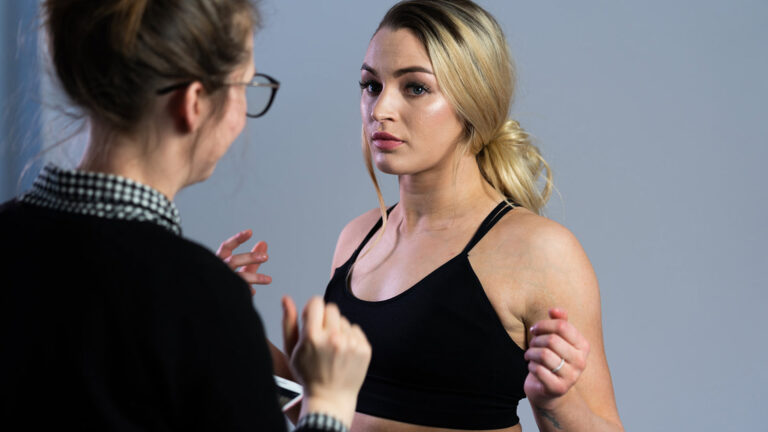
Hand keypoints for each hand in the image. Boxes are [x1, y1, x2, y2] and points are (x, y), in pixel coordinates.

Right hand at [216, 229, 271, 292]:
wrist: (214, 300)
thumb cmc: (228, 281)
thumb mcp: (240, 268)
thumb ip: (252, 258)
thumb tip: (264, 243)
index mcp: (219, 261)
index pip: (226, 247)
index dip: (237, 239)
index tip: (250, 232)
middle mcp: (217, 270)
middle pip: (233, 261)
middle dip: (250, 258)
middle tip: (266, 257)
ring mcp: (220, 282)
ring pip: (238, 277)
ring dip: (254, 277)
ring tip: (269, 280)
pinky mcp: (224, 294)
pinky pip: (238, 291)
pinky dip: (246, 290)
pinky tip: (253, 292)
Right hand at [283, 296, 370, 426]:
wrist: (330, 399)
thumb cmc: (308, 375)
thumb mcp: (292, 350)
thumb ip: (289, 322)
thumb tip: (286, 298)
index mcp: (312, 336)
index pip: (316, 302)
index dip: (312, 309)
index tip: (312, 319)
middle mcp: (333, 338)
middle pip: (332, 308)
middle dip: (325, 318)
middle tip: (322, 336)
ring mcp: (351, 344)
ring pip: (344, 320)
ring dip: (338, 329)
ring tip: (332, 349)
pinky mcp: (364, 349)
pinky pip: (356, 329)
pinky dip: (350, 338)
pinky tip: (343, 353)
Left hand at [524, 308, 589, 409]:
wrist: (550, 390)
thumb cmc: (553, 359)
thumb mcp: (557, 339)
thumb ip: (558, 322)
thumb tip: (554, 310)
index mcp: (583, 346)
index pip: (562, 326)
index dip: (543, 325)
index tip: (534, 329)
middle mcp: (581, 362)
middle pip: (552, 340)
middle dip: (536, 340)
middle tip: (532, 344)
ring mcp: (571, 377)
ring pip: (544, 355)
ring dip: (531, 353)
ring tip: (529, 355)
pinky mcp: (558, 388)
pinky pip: (538, 370)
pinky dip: (531, 366)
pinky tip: (532, 367)